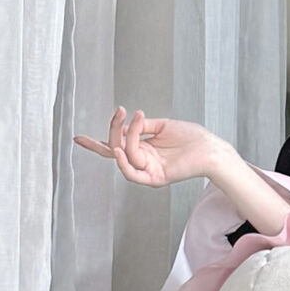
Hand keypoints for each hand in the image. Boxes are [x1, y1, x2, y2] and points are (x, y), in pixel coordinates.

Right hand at [73, 107, 227, 187]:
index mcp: (143, 148)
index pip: (115, 146)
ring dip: (126, 137)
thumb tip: (125, 125)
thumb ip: (142, 127)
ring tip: (131, 120)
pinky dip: (123, 162)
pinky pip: (133, 173)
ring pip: (124, 155)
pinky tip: (119, 150)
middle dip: (111, 131)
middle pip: (114, 149)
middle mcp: (143, 160)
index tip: (79, 138)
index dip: (96, 143)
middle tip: (118, 112)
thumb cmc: (193, 138)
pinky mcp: (155, 178)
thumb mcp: (163, 126)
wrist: (211, 148)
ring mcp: (148, 170)